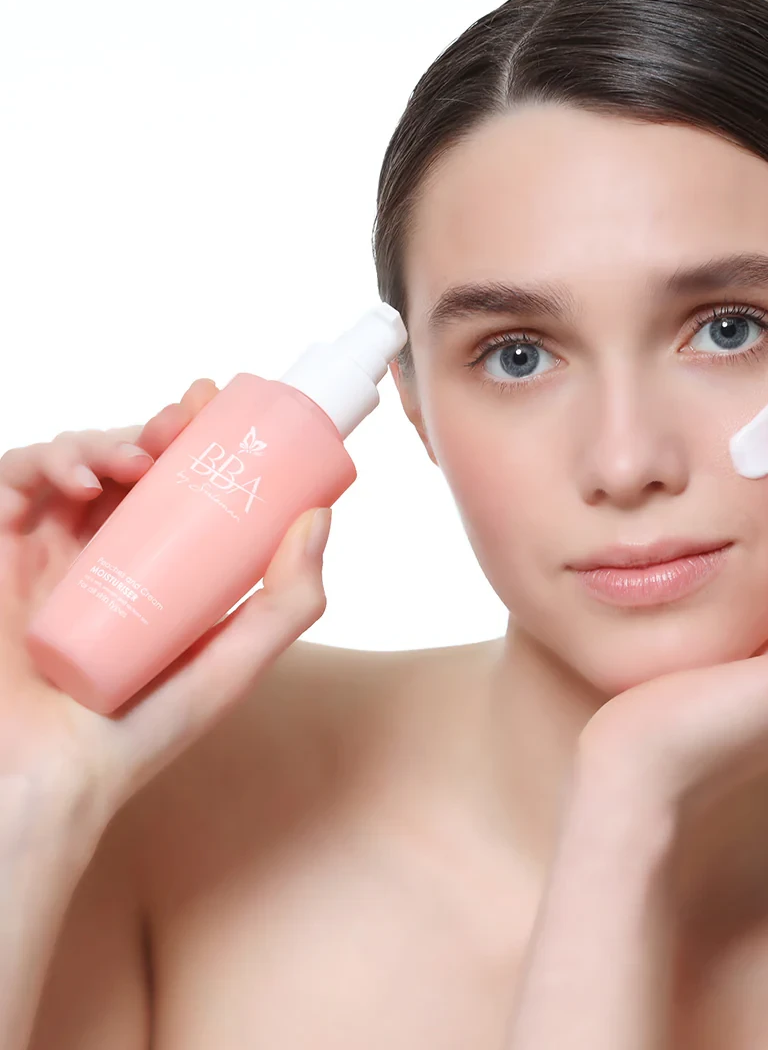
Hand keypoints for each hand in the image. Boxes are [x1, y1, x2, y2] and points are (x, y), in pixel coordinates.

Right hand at [0, 378, 331, 844]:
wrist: (55, 778)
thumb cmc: (142, 732)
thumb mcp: (233, 663)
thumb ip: (286, 601)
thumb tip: (320, 517)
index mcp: (155, 565)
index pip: (175, 481)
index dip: (193, 435)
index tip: (218, 406)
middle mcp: (101, 549)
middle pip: (125, 461)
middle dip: (153, 429)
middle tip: (180, 424)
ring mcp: (45, 550)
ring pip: (69, 462)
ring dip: (99, 441)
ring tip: (131, 460)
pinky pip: (8, 485)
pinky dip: (35, 465)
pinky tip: (74, 482)